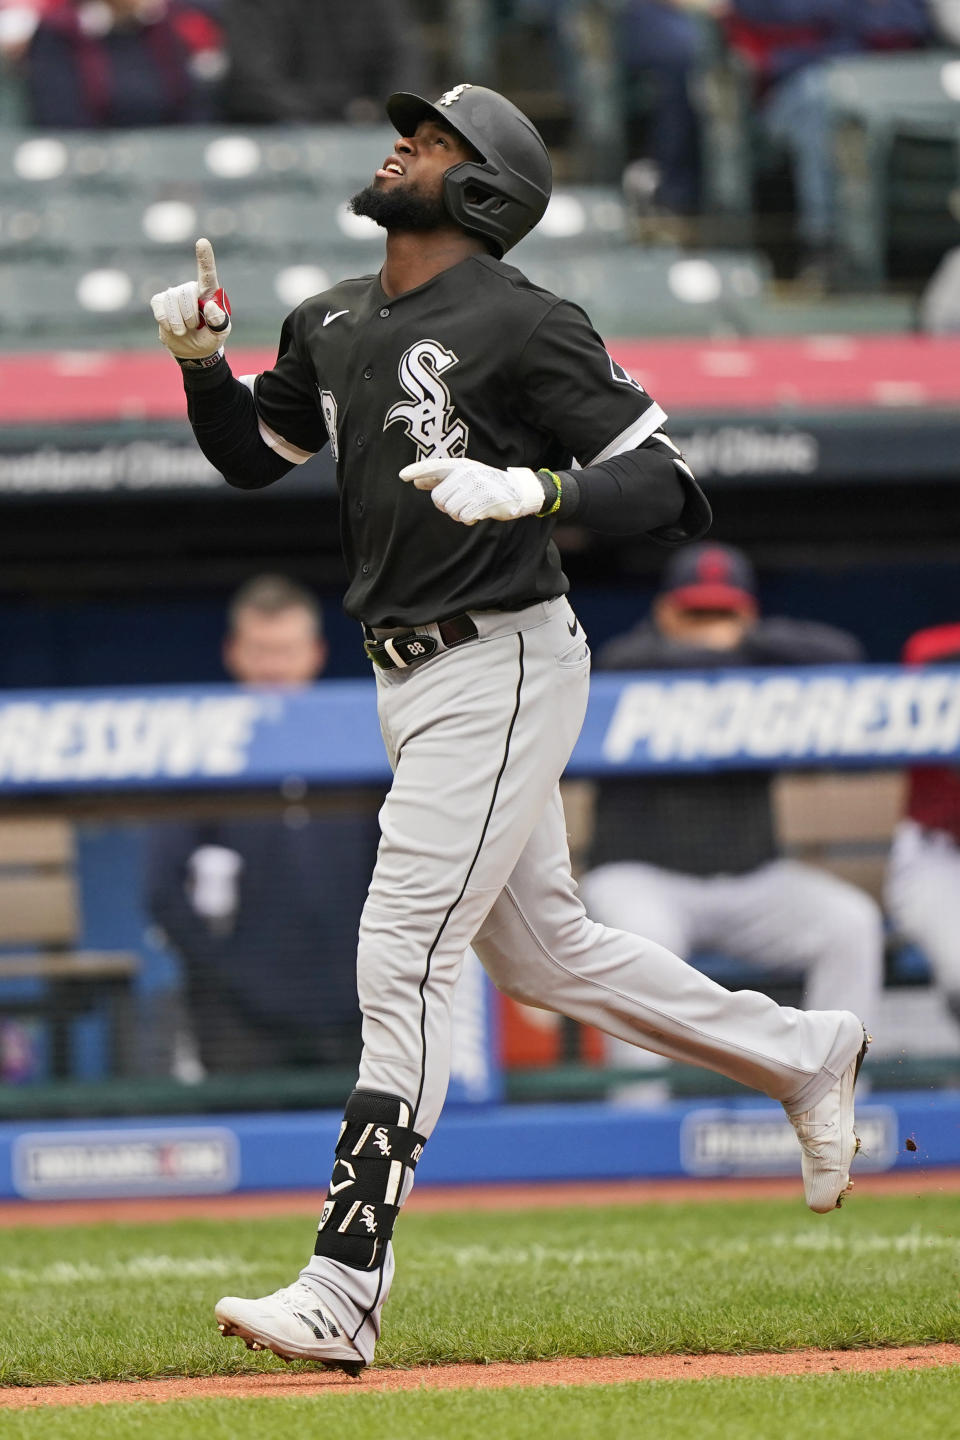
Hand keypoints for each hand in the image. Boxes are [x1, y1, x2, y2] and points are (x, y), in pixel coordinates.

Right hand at [150, 238, 231, 360]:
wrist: (192, 350)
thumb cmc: (209, 337)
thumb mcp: (220, 333)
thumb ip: (219, 321)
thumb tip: (210, 305)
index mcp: (209, 293)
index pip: (207, 274)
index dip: (205, 258)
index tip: (202, 242)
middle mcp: (191, 288)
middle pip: (186, 294)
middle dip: (190, 317)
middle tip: (195, 328)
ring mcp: (174, 293)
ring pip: (171, 302)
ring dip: (178, 323)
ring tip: (184, 330)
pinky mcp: (160, 301)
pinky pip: (159, 307)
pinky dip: (166, 321)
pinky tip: (172, 327)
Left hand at [400, 458, 546, 525]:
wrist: (517, 491)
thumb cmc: (486, 484)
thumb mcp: (464, 477)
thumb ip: (440, 479)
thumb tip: (416, 481)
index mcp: (461, 465)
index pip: (435, 466)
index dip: (418, 470)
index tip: (402, 476)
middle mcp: (468, 473)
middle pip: (439, 498)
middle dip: (446, 506)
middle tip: (460, 503)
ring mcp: (477, 486)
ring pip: (450, 509)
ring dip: (458, 514)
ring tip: (470, 507)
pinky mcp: (485, 501)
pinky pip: (464, 516)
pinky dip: (468, 518)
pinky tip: (477, 513)